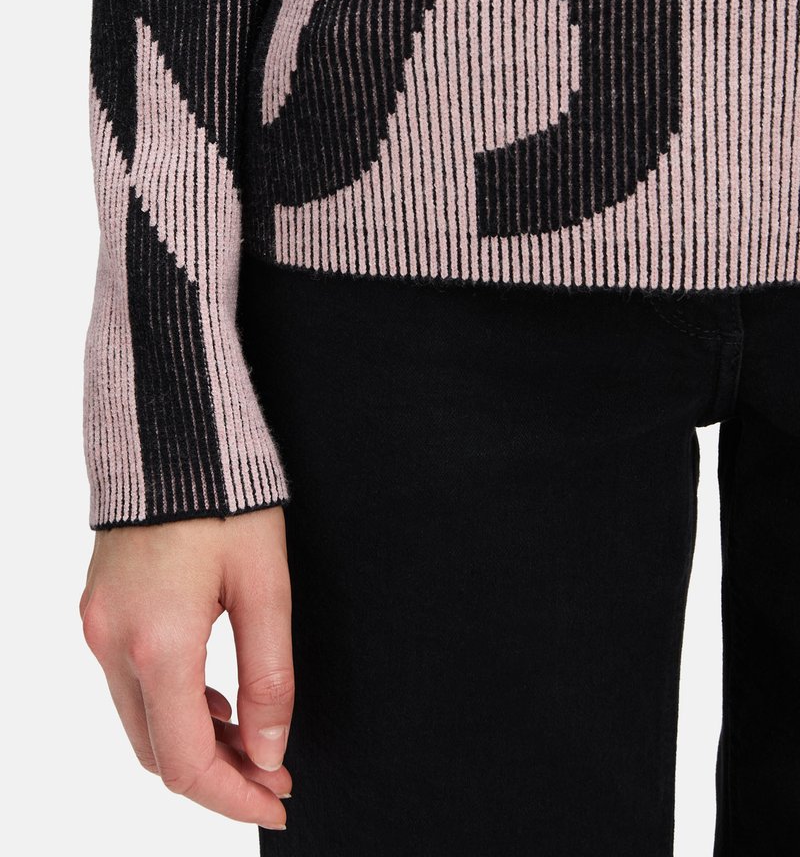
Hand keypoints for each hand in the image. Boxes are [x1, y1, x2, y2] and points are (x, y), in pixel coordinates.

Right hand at [79, 509, 293, 830]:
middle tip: (274, 770)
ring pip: (140, 723)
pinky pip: (128, 685)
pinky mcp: (98, 610)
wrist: (173, 433)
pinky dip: (169, 707)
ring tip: (253, 737)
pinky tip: (213, 699)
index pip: (186, 762)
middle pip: (158, 753)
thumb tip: (270, 746)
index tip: (277, 802)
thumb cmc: (226, 499)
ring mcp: (98, 627)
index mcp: (158, 642)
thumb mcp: (265, 585)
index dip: (234, 797)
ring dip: (193, 743)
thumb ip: (269, 673)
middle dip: (217, 775)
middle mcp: (114, 643)